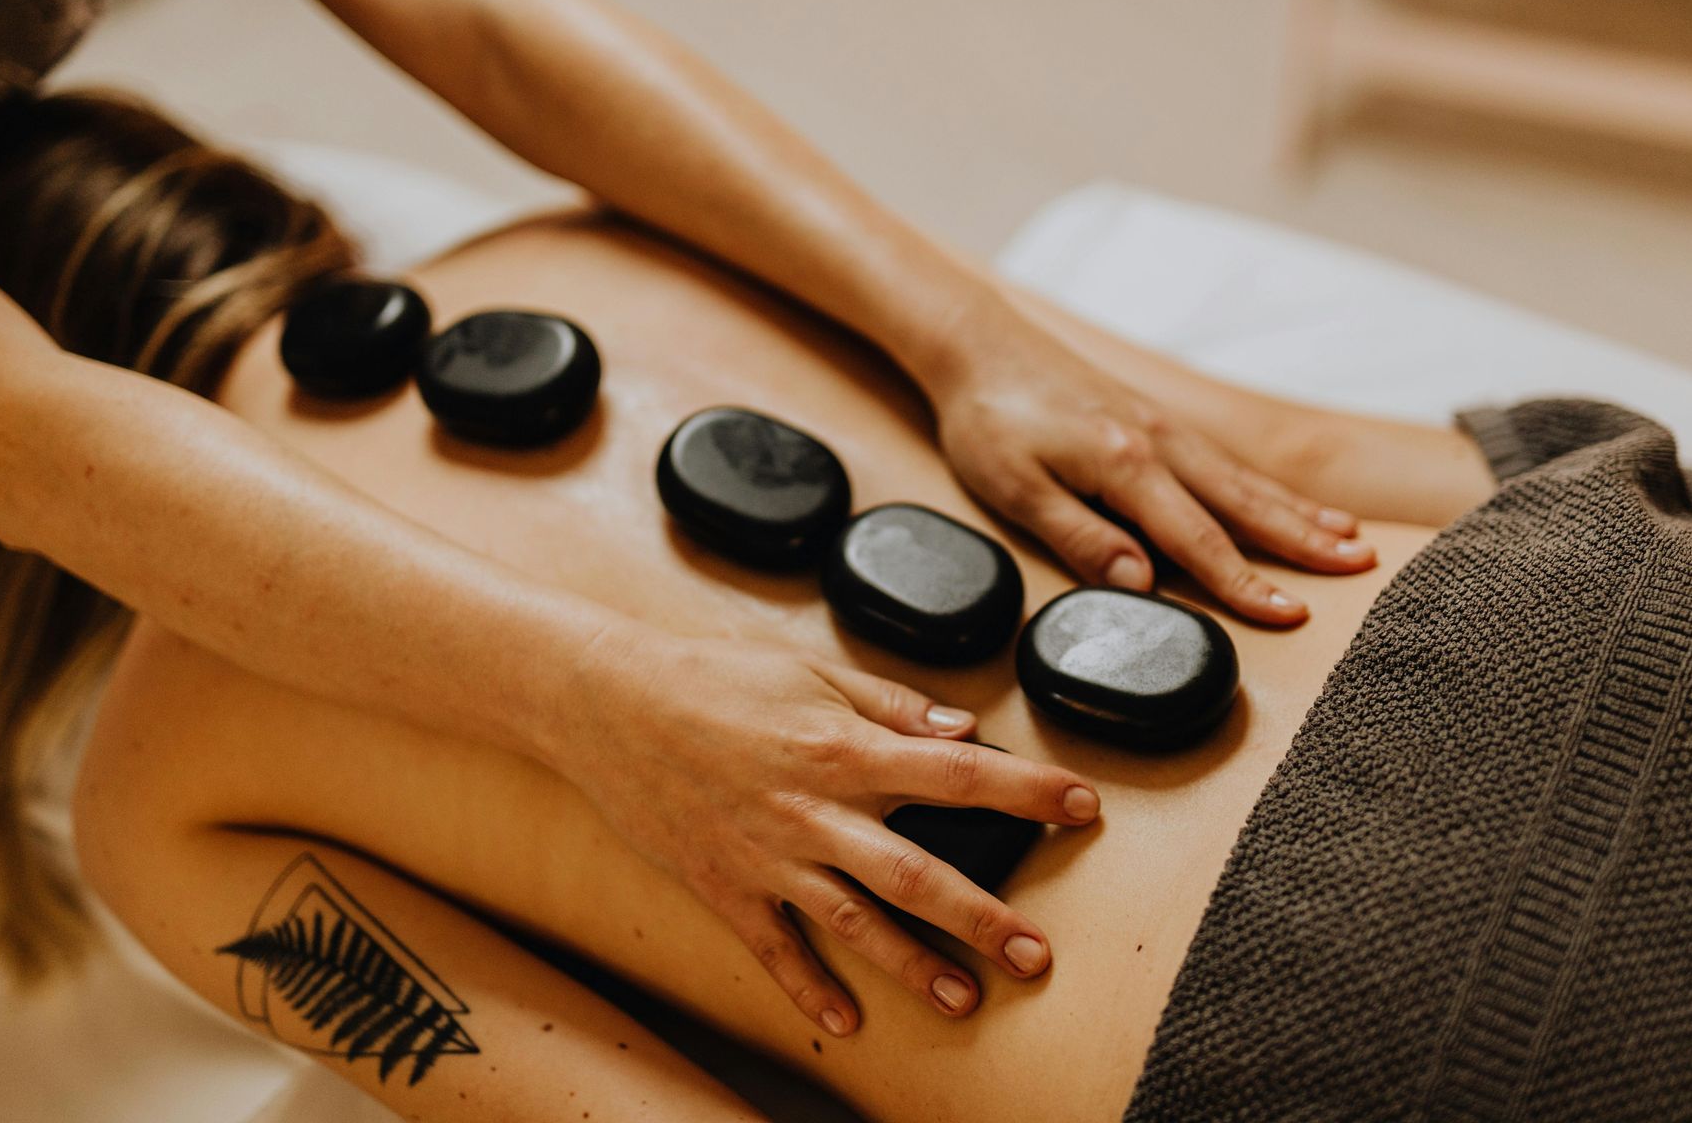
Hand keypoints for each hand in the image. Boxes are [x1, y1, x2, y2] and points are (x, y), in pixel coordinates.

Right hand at [557, 625, 1099, 1035]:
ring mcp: (768, 856)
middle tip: (1038, 954)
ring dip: (913, 965)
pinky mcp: (724, 886)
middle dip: (983, 917)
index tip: (1083, 806)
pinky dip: (808, 989)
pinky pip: (775, 948)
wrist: (607, 704)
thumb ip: (891, 703)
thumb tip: (963, 729)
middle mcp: (814, 810)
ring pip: (855, 922)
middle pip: (916, 871)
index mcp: (844, 747)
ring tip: (966, 1001)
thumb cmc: (713, 677)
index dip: (1027, 790)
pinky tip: (846, 1022)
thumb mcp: (810, 670)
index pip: (957, 772)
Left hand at [926, 305, 1373, 623]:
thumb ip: (1081, 537)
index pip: (1197, 538)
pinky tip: (1287, 502)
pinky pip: (1225, 461)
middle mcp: (1158, 443)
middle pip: (1244, 504)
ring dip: (1299, 512)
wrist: (981, 345)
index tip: (1290, 614)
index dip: (1244, 584)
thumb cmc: (989, 419)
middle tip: (1363, 569)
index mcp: (1125, 464)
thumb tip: (1142, 585)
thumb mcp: (1015, 488)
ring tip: (1351, 539)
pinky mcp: (1155, 421)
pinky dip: (1265, 486)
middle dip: (1305, 541)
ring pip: (1243, 479)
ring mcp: (1163, 428)